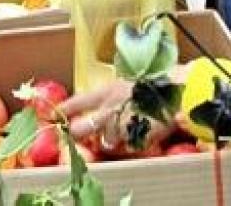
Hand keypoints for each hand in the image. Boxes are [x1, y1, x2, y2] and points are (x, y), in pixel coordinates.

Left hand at [60, 80, 175, 152]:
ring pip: (107, 141)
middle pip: (83, 128)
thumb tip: (100, 108)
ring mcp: (122, 124)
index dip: (65, 109)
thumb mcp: (127, 84)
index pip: (79, 102)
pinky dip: (132, 144)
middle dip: (77, 132)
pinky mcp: (136, 137)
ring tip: (124, 130)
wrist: (178, 90)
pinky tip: (140, 134)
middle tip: (75, 134)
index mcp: (108, 92)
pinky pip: (128, 147)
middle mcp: (110, 109)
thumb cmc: (154, 84)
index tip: (53, 114)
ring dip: (112, 140)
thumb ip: (112, 96)